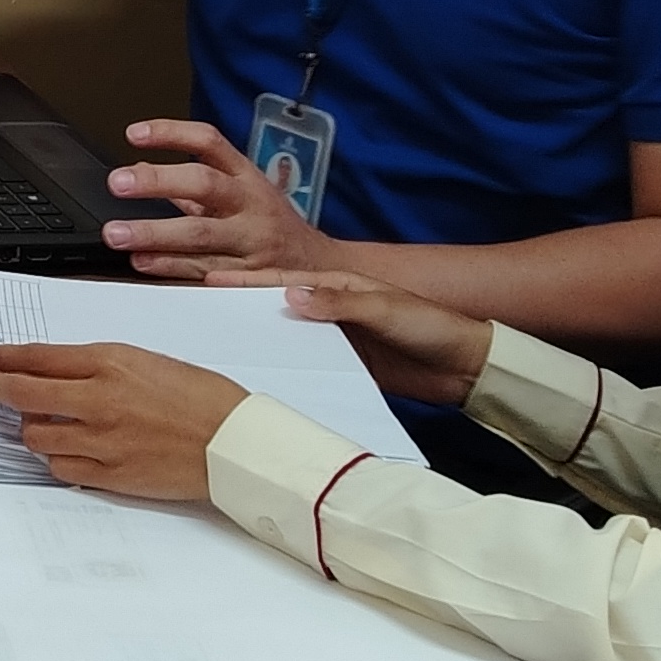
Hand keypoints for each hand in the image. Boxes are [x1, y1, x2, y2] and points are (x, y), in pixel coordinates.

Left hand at [0, 343, 251, 501]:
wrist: (233, 443)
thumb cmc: (201, 398)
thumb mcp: (148, 361)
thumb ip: (100, 365)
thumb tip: (57, 370)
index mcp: (111, 364)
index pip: (39, 358)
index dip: (8, 358)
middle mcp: (99, 401)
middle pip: (23, 395)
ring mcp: (100, 442)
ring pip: (36, 436)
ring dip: (30, 427)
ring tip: (36, 420)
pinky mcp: (109, 476)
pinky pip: (60, 469)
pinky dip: (55, 458)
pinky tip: (63, 449)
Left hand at [101, 117, 345, 283]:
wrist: (319, 267)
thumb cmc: (270, 224)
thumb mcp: (240, 192)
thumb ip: (192, 185)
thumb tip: (142, 169)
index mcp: (246, 176)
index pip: (210, 143)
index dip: (172, 133)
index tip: (134, 134)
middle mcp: (250, 204)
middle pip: (204, 184)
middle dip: (158, 181)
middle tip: (118, 183)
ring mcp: (251, 242)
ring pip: (202, 234)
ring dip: (155, 234)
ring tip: (118, 233)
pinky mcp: (249, 277)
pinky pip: (206, 271)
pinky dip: (173, 268)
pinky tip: (144, 263)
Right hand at [211, 268, 496, 407]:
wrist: (464, 366)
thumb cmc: (430, 325)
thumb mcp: (387, 308)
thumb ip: (341, 303)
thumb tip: (289, 293)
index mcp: (337, 285)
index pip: (282, 280)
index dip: (245, 282)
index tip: (208, 283)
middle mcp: (329, 310)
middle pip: (275, 309)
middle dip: (238, 310)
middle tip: (197, 317)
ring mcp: (334, 340)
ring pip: (285, 339)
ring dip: (255, 342)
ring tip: (215, 353)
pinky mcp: (342, 368)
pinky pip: (304, 366)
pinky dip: (280, 369)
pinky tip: (255, 381)